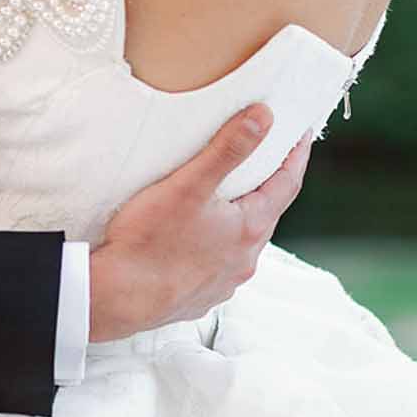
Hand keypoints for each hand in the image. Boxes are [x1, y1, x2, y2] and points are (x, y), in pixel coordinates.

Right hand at [88, 109, 311, 340]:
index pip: (287, 184)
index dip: (296, 157)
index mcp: (249, 229)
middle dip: (265, 186)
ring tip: (223, 200)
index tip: (301, 135)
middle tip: (261, 161)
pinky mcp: (201, 296)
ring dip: (238, 220)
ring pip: (241, 243)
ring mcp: (224, 282)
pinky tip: (195, 239)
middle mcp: (244, 260)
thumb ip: (228, 149)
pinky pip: (217, 265)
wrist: (115, 298)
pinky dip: (215, 247)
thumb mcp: (189, 185)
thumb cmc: (148, 242)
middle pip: (266, 213)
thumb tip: (263, 117)